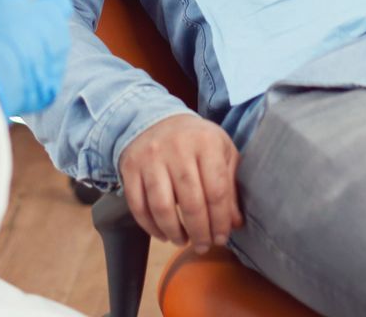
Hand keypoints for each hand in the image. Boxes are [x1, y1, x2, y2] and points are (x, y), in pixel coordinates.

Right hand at [0, 0, 72, 117]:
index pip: (60, 1)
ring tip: (6, 58)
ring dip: (33, 57)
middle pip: (53, 32)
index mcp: (53, 14)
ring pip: (49, 59)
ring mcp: (57, 68)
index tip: (30, 6)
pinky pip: (40, 84)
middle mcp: (62, 40)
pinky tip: (7, 79)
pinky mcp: (48, 93)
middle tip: (10, 34)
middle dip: (37, 32)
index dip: (45, 2)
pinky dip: (28, 82)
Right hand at [118, 113, 242, 253]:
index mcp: (206, 143)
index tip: (222, 238)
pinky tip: (163, 234)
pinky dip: (150, 227)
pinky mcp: (130, 168)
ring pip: (162, 207)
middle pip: (190, 202)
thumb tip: (234, 224)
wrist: (155, 119)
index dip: (220, 220)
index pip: (217, 190)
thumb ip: (230, 185)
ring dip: (174, 232)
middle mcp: (177, 148)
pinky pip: (138, 206)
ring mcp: (151, 158)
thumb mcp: (221, 151)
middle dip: (199, 231)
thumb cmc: (196, 141)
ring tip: (183, 240)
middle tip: (203, 246)